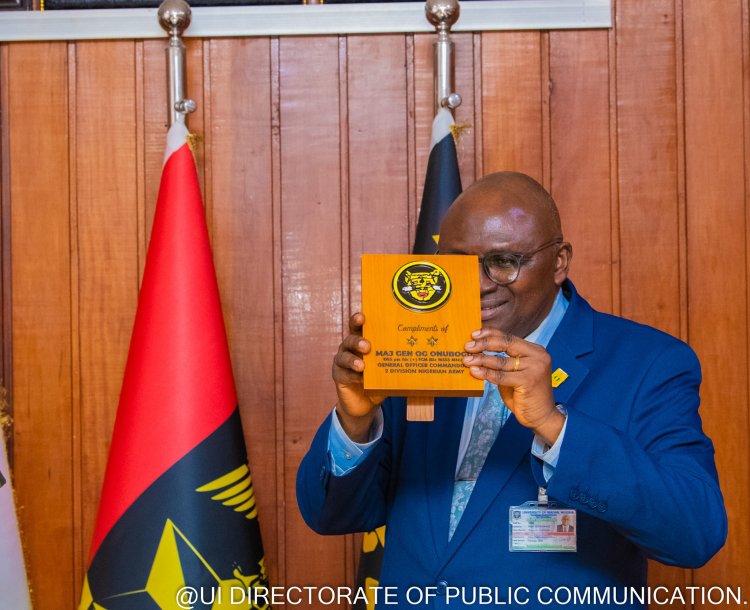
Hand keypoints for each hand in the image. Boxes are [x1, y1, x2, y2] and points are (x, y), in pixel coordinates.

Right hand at [332, 312, 385, 441]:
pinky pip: (344, 374)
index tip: (362, 317)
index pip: (357, 326)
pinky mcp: (339, 376)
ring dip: (353, 360)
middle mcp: (349, 348)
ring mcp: (342, 362)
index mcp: (361, 340)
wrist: (365, 402)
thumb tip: (418, 350)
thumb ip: (394, 357)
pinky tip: (360, 379)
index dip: (358, 320)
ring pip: (344, 356)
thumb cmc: (378, 379)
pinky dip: (353, 376)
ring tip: (362, 366)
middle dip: (358, 341)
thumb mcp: (387, 366)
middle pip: (350, 339)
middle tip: (367, 346)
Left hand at [463, 329, 564, 444]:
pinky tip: (475, 371)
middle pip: (506, 344)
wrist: (542, 416)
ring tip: (467, 360)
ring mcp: (535, 368)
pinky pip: (501, 376)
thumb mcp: (514, 374)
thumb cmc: (525, 395)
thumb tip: (478, 353)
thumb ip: (502, 363)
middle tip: (467, 347)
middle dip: (484, 344)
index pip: (509, 337)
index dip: (490, 334)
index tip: (474, 334)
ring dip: (481, 360)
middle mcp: (537, 356)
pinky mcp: (529, 381)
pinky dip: (486, 373)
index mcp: (535, 350)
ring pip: (501, 361)